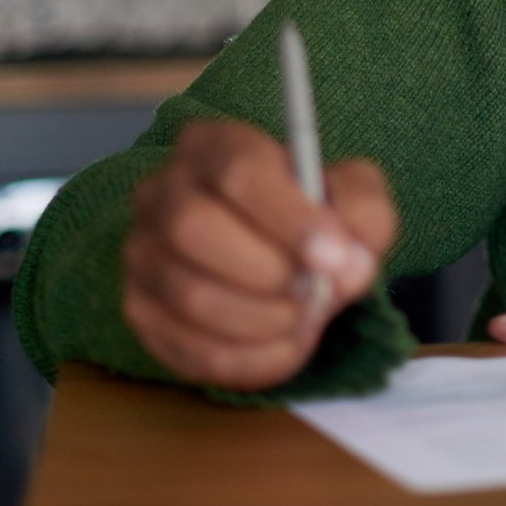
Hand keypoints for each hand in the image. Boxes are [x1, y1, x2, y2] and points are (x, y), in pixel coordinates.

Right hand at [122, 120, 396, 390]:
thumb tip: (347, 262)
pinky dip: (250, 359)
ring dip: (264, 319)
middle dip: (267, 272)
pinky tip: (288, 346)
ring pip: (189, 295)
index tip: (332, 257)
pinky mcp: (141, 311)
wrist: (289, 260)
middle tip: (317, 293)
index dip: (288, 218)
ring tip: (308, 317)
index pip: (238, 171)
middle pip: (192, 228)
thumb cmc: (318, 216)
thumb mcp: (357, 196)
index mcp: (215, 146)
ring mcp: (142, 253)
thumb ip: (364, 215)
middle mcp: (162, 192)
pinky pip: (188, 348)